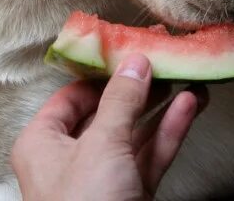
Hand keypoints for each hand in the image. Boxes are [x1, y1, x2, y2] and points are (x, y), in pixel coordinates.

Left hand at [12, 54, 203, 200]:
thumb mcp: (101, 145)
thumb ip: (121, 100)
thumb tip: (136, 60)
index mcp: (43, 142)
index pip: (72, 95)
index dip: (102, 71)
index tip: (132, 47)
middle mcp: (70, 158)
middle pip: (108, 112)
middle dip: (141, 87)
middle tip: (167, 59)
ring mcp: (103, 179)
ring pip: (135, 134)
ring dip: (162, 107)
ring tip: (189, 76)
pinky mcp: (129, 196)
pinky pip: (150, 156)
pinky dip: (169, 131)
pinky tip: (190, 105)